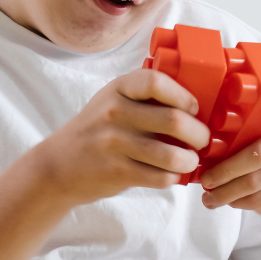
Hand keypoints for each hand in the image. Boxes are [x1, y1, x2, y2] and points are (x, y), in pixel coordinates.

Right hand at [25, 68, 211, 206]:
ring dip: (190, 161)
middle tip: (202, 140)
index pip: (156, 82)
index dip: (183, 95)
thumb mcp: (113, 101)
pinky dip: (173, 178)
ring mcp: (115, 144)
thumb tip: (196, 105)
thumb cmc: (97, 130)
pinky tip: (171, 174)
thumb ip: (145, 97)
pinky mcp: (117, 172)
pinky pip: (160, 177)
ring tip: (190, 160)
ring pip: (172, 155)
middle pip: (174, 120)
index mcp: (119, 89)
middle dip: (199, 134)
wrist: (58, 165)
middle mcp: (115, 113)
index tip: (193, 108)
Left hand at [198, 91, 260, 213]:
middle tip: (206, 179)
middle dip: (228, 170)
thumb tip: (197, 133)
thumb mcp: (249, 125)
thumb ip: (238, 121)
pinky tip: (226, 200)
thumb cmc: (255, 143)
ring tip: (209, 196)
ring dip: (228, 191)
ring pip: (258, 180)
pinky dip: (239, 201)